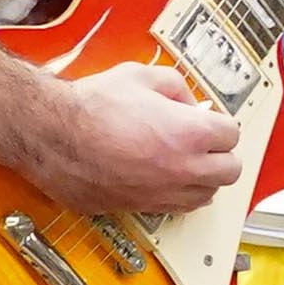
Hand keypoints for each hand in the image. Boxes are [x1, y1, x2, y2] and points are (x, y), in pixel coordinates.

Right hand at [15, 60, 244, 217]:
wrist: (51, 135)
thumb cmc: (89, 107)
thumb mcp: (140, 76)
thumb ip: (175, 87)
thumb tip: (187, 103)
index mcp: (190, 133)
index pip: (232, 134)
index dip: (219, 124)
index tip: (209, 121)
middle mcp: (182, 168)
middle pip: (230, 170)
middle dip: (221, 154)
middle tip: (205, 142)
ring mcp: (162, 193)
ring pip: (206, 196)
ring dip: (203, 179)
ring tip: (187, 162)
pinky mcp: (139, 207)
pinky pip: (176, 208)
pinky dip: (178, 195)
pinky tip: (166, 180)